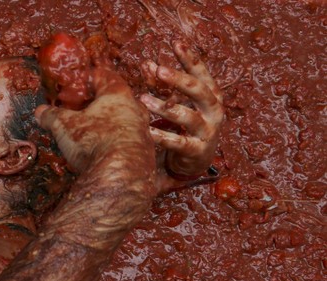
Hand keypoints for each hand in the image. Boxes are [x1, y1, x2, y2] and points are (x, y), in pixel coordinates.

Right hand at [35, 64, 152, 174]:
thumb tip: (40, 112)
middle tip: (84, 109)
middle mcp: (135, 109)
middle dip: (100, 103)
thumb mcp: (64, 126)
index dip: (89, 78)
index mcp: (117, 95)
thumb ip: (51, 116)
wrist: (121, 174)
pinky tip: (103, 152)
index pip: (104, 76)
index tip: (80, 82)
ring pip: (125, 121)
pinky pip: (128, 142)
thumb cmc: (93, 141)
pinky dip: (116, 143)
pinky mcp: (145, 153)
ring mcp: (143, 131)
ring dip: (110, 124)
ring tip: (93, 132)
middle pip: (117, 99)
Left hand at [140, 41, 224, 190]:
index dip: (190, 58)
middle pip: (199, 91)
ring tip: (144, 99)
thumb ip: (168, 85)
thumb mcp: (182, 102)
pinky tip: (146, 130)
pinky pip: (178, 142)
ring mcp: (207, 131)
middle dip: (179, 79)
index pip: (202, 73)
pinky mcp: (197, 150)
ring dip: (164, 107)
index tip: (176, 43)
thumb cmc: (188, 125)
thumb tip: (148, 64)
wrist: (197, 161)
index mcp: (212, 96)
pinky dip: (162, 136)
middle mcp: (214, 111)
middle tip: (159, 70)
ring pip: (187, 116)